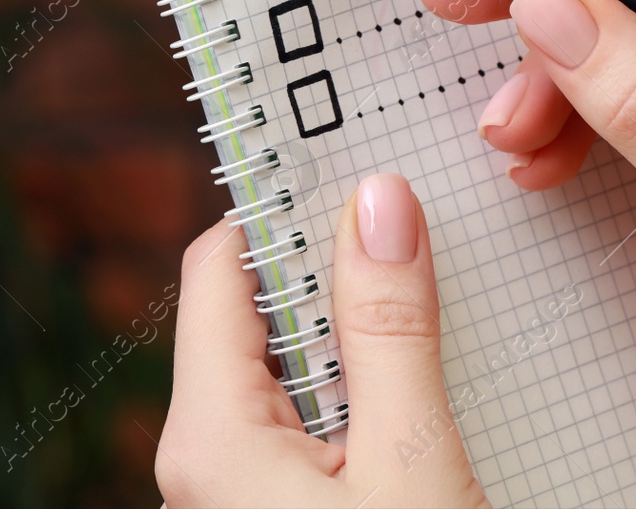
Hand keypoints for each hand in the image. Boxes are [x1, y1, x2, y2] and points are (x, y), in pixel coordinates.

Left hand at [157, 174, 489, 508]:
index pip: (218, 270)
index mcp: (211, 438)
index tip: (347, 160)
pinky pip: (313, 420)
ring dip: (358, 332)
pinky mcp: (281, 505)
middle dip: (335, 267)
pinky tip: (421, 376)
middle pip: (258, 316)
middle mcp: (207, 459)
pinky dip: (363, 387)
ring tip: (428, 292)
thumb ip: (391, 332)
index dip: (280, 209)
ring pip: (293, 369)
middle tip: (411, 220)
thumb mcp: (410, 460)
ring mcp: (240, 487)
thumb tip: (378, 203)